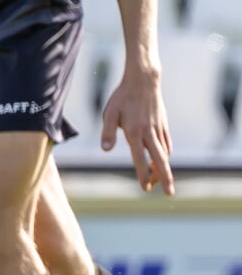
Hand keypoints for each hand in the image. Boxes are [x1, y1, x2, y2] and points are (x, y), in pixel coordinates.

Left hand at [101, 68, 173, 194]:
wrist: (143, 81)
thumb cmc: (122, 98)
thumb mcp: (109, 113)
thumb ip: (108, 132)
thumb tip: (106, 150)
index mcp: (135, 132)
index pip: (139, 158)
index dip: (143, 174)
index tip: (144, 188)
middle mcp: (149, 132)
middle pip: (160, 159)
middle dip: (164, 178)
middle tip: (168, 193)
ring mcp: (159, 128)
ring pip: (165, 153)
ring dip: (164, 168)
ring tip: (160, 181)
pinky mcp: (164, 124)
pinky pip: (167, 143)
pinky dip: (166, 154)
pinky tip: (163, 160)